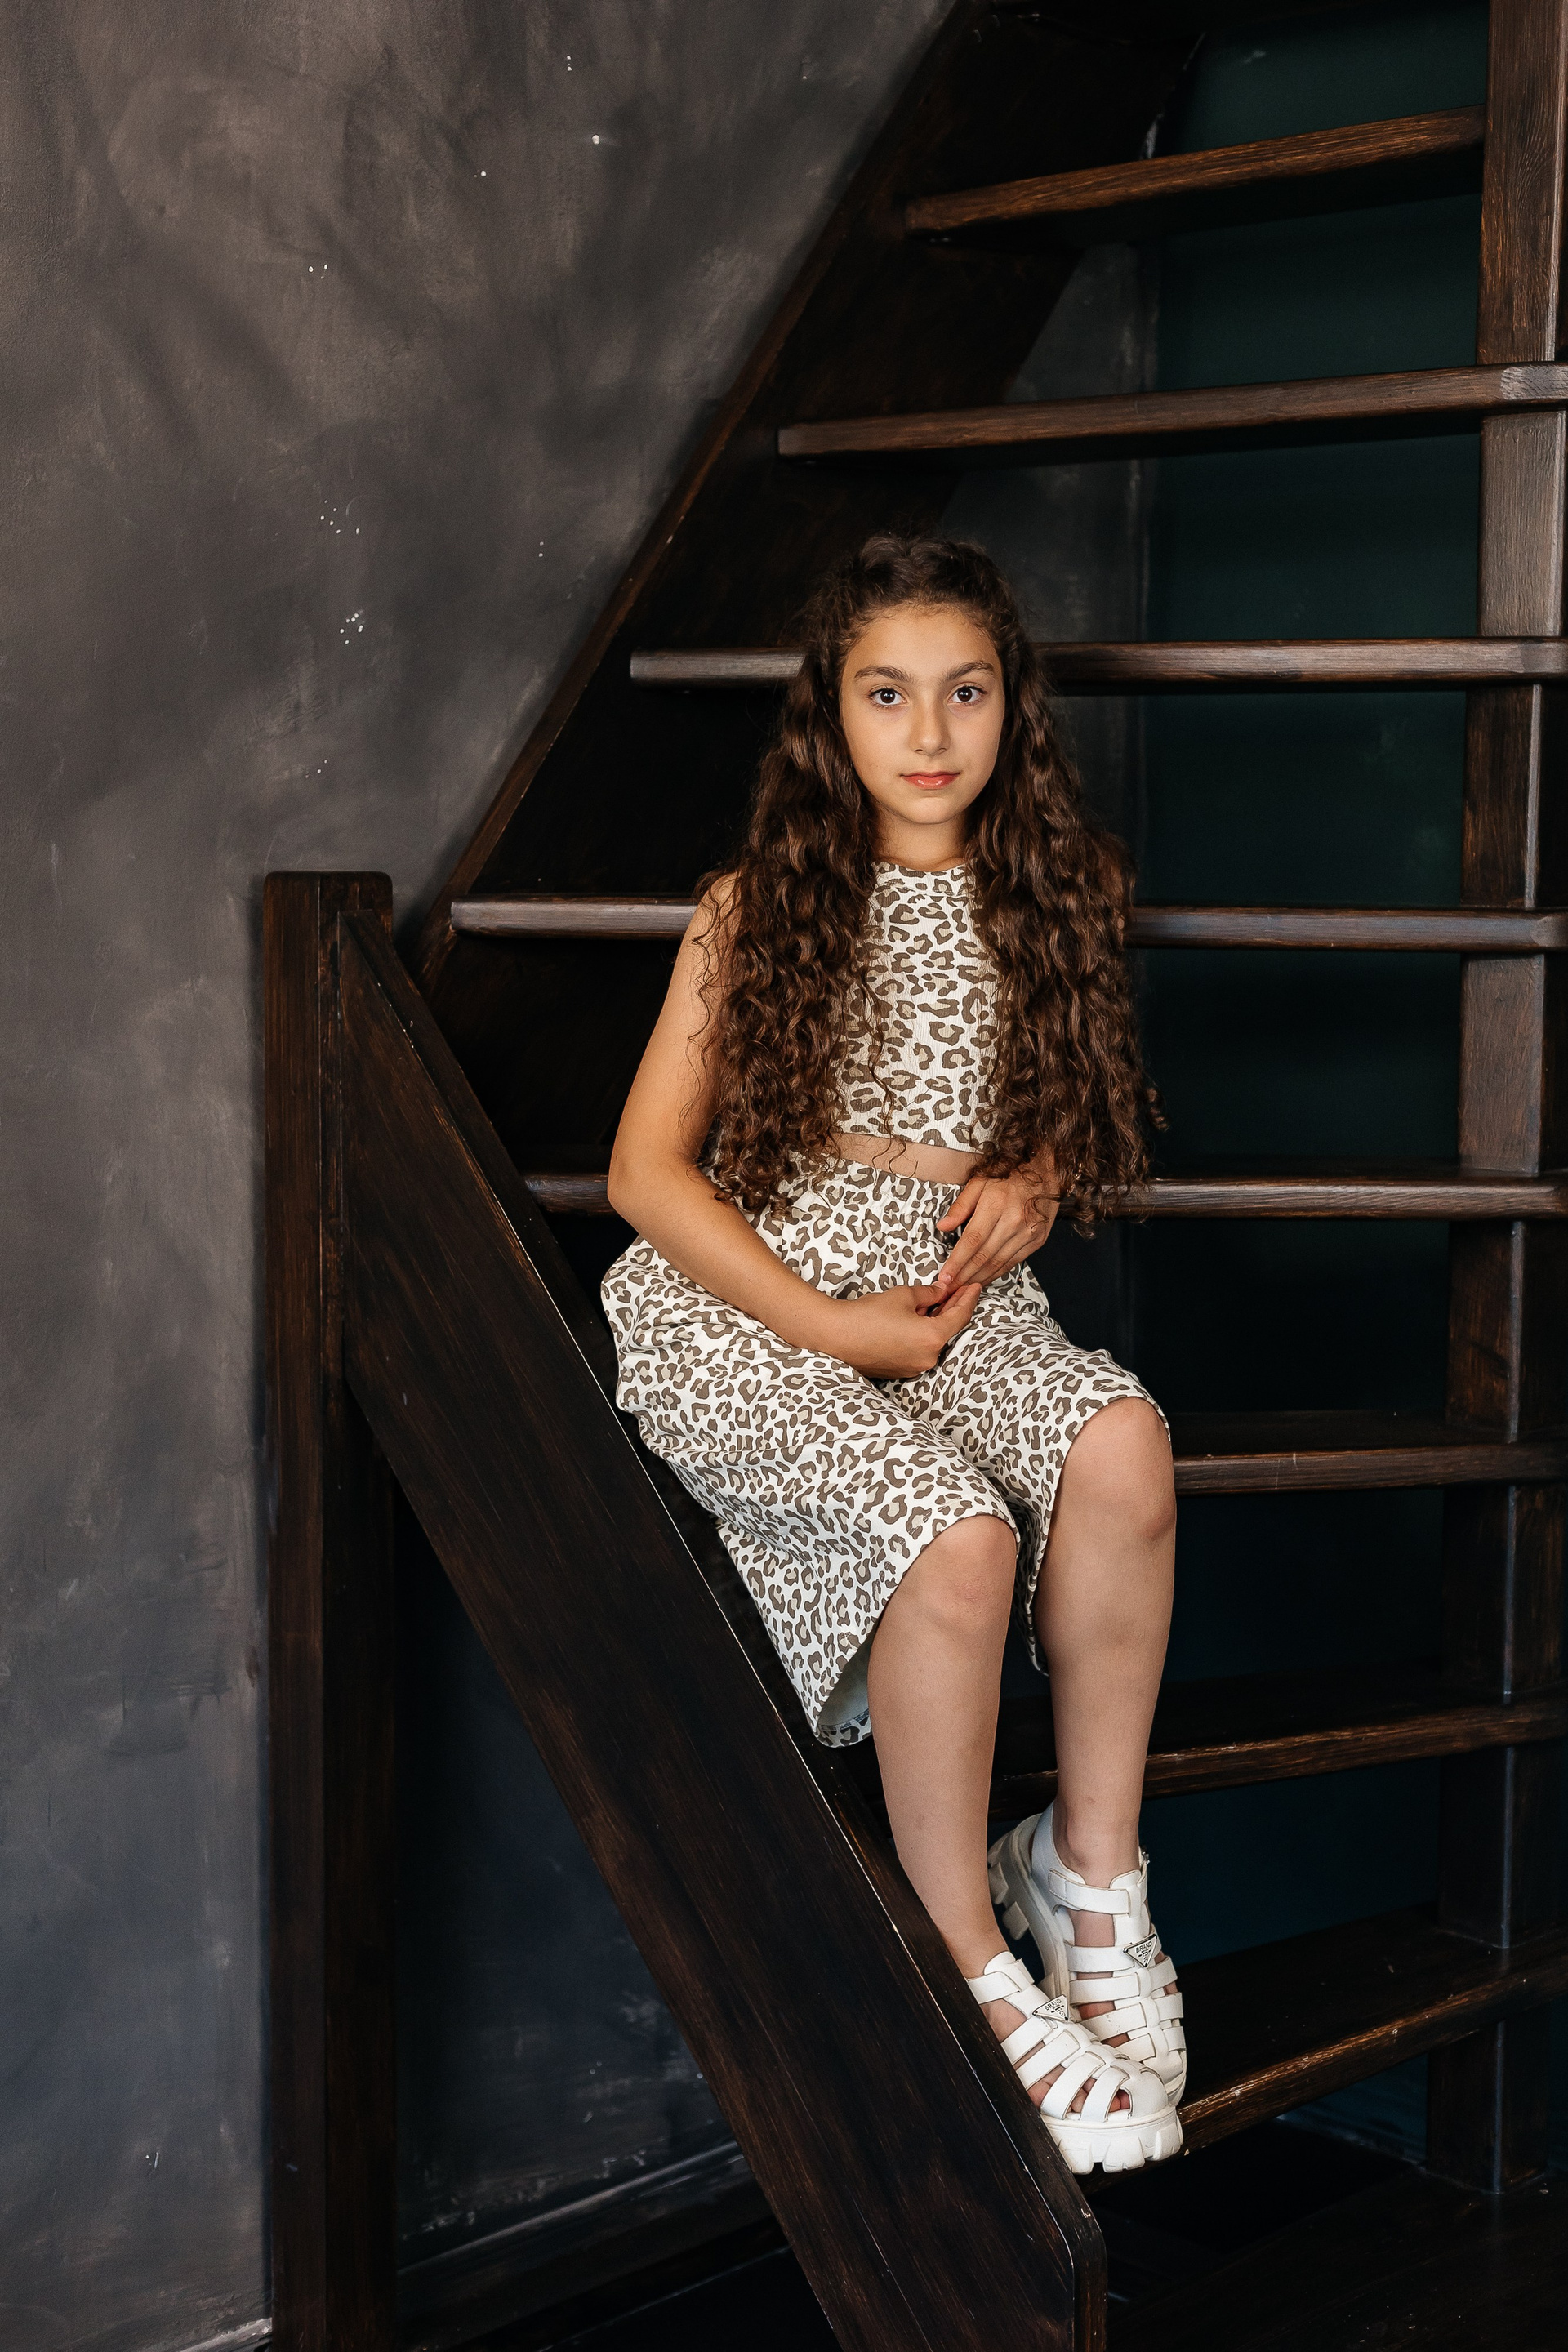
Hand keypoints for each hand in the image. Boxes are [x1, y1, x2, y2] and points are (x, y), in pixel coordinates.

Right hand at [822, 1281, 982, 1378]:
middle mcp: (928, 1357)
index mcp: (933, 1338)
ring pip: (933, 1340)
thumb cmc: (867, 1315)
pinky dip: (921, 1334)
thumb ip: (929, 1293)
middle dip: (952, 1308)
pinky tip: (914, 1319)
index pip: (961, 1316)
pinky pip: (919, 1349)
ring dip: (935, 1321)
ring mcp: (915, 1367)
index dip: (969, 1298)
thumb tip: (941, 1291)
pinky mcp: (902, 1371)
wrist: (835, 1336)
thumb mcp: (904, 1295)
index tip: (974, 1286)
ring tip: (932, 1302)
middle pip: (948, 1329)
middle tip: (957, 1290)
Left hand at [933, 1166, 1056, 1298]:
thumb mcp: (980, 1182)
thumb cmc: (1012, 1175)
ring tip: (963, 1286)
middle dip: (964, 1275)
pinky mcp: (1037, 1240)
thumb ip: (961, 1206)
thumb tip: (943, 1225)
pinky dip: (996, 1273)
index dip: (957, 1261)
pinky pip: (1013, 1262)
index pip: (972, 1240)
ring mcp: (1027, 1232)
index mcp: (996, 1204)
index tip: (945, 1275)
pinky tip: (984, 1277)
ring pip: (998, 1263)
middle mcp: (1013, 1220)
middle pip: (983, 1256)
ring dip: (979, 1278)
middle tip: (950, 1287)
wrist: (1045, 1173)